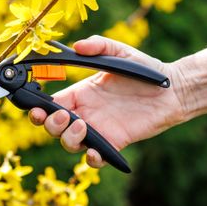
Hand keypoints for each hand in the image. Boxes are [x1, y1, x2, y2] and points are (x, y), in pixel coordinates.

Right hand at [29, 36, 186, 167]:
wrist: (171, 89)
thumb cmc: (144, 69)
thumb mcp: (119, 52)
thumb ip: (99, 45)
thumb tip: (77, 46)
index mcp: (81, 93)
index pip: (51, 104)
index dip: (38, 108)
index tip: (35, 107)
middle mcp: (85, 112)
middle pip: (54, 126)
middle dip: (50, 124)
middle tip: (63, 116)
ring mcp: (99, 129)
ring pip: (70, 143)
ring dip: (68, 138)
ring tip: (82, 125)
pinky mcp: (114, 142)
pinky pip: (96, 159)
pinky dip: (91, 160)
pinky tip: (95, 152)